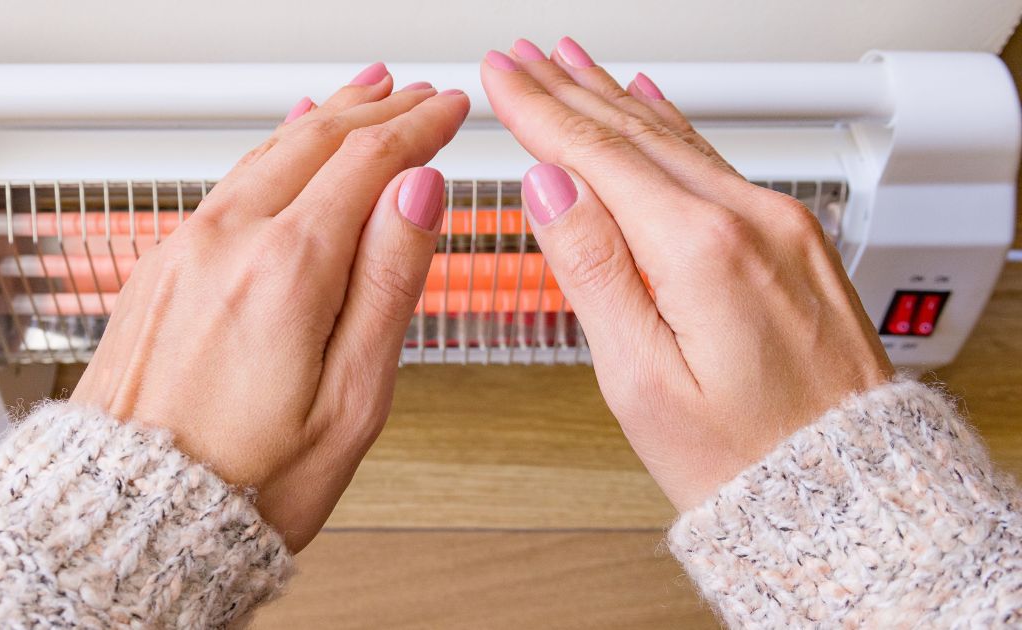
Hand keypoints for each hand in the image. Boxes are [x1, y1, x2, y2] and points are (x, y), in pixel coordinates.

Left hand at [71, 64, 468, 549]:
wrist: (130, 515)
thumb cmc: (248, 480)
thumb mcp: (352, 399)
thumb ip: (389, 282)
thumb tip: (419, 194)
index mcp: (287, 270)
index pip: (370, 161)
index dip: (419, 127)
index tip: (449, 112)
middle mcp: (227, 243)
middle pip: (316, 139)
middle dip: (377, 108)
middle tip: (419, 95)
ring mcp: (184, 251)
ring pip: (266, 154)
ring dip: (324, 118)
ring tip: (363, 96)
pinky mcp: (159, 270)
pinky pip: (226, 184)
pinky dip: (271, 152)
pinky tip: (284, 147)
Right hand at [482, 38, 892, 510]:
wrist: (851, 492)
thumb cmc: (743, 458)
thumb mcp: (641, 382)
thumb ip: (593, 271)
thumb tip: (549, 189)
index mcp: (701, 251)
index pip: (597, 156)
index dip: (540, 112)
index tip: (502, 77)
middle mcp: (750, 222)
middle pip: (637, 133)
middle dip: (570, 90)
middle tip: (522, 58)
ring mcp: (782, 227)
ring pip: (679, 141)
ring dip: (616, 98)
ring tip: (572, 64)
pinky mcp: (798, 243)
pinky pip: (719, 163)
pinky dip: (674, 127)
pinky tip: (653, 103)